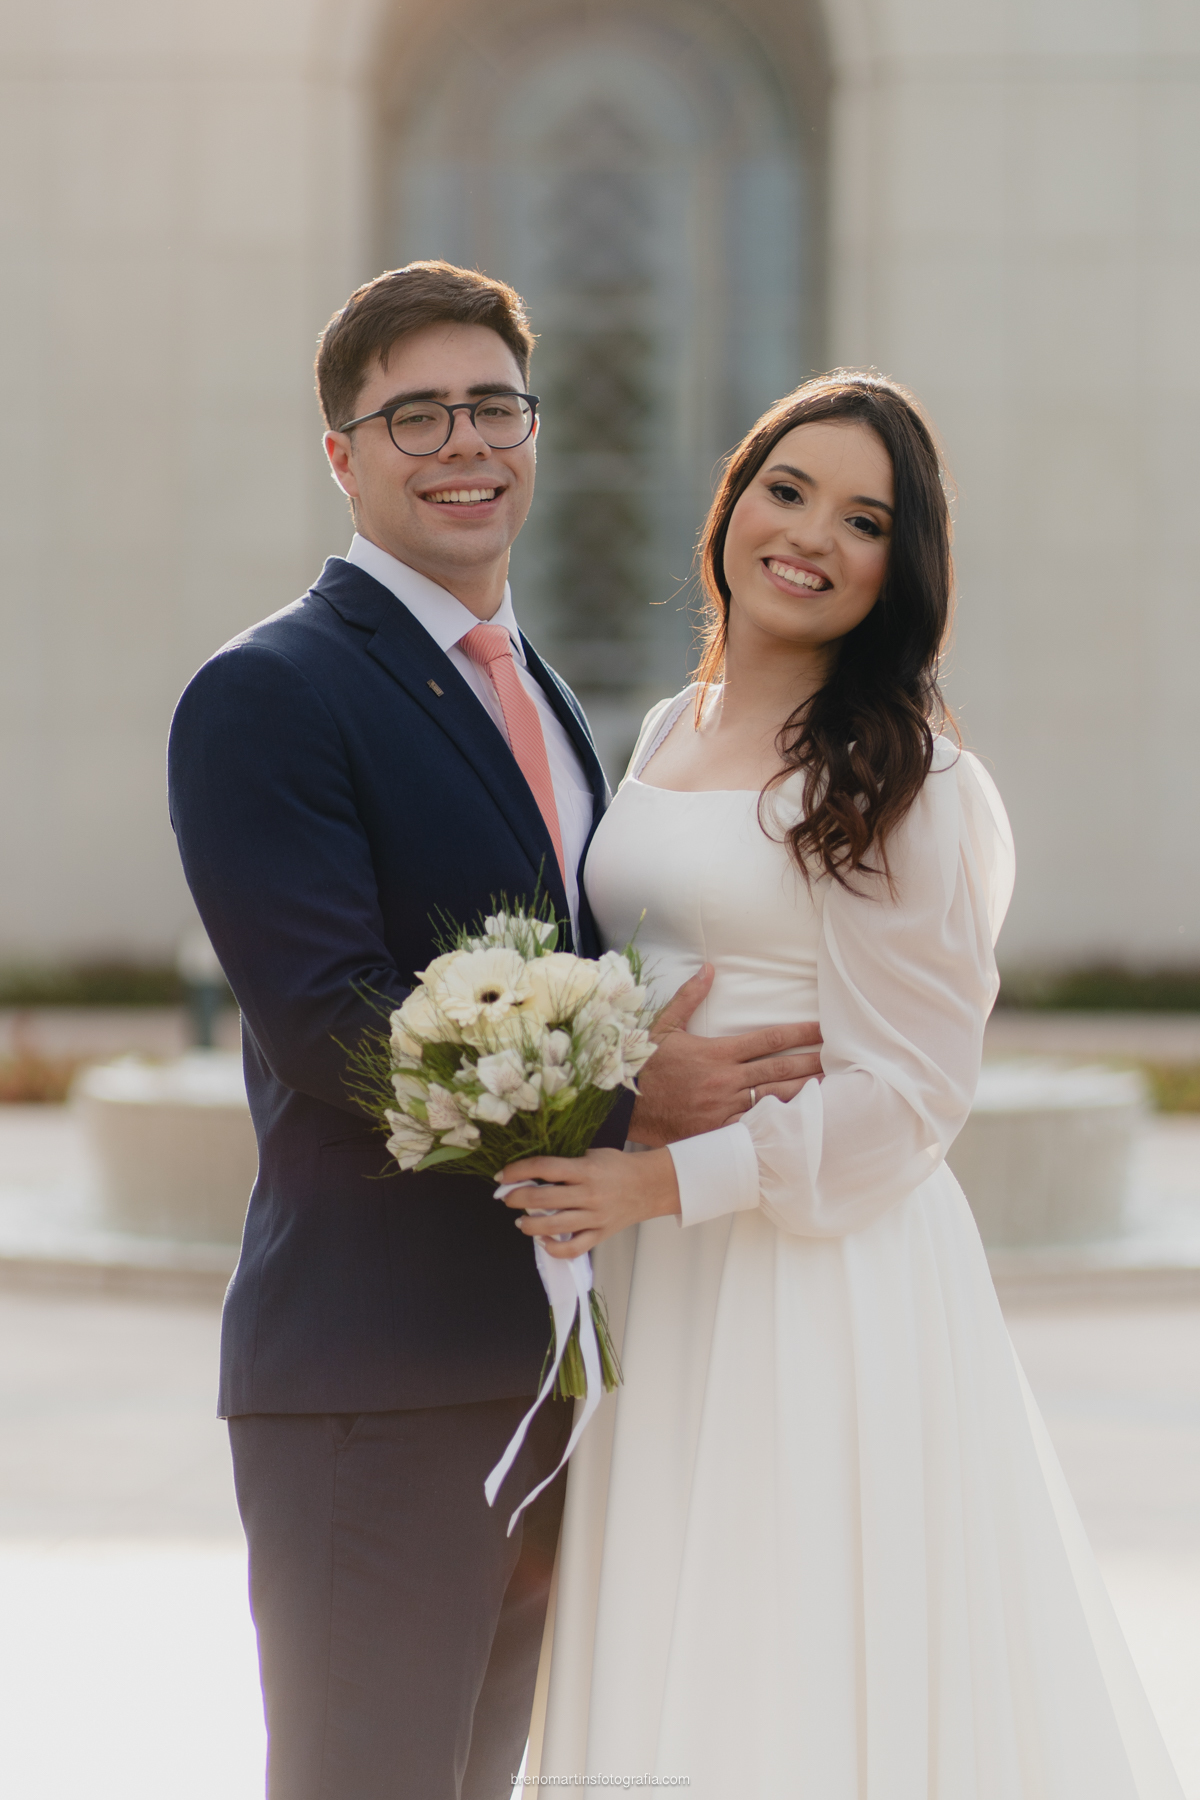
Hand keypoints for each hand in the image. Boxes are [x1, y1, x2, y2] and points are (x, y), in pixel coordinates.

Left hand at [498, 1146, 679, 1259]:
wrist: (650, 1186)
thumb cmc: (618, 1167)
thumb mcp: (592, 1154)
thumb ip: (566, 1163)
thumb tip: (531, 1171)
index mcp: (586, 1169)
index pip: (545, 1168)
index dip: (519, 1171)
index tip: (502, 1175)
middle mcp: (589, 1194)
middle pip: (544, 1199)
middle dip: (517, 1199)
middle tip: (506, 1198)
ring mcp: (595, 1217)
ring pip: (554, 1227)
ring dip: (529, 1225)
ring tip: (520, 1222)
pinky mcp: (600, 1234)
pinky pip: (573, 1248)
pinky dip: (554, 1248)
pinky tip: (544, 1240)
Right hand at [628, 964, 822, 1146]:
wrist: (622, 1105)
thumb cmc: (645, 1065)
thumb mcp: (665, 1027)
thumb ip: (690, 998)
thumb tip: (709, 968)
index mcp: (718, 1052)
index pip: (770, 1039)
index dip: (801, 1033)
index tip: (824, 1030)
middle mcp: (726, 1080)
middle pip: (781, 1069)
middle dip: (813, 1063)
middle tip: (840, 1059)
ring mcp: (724, 1108)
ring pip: (774, 1098)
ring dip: (806, 1093)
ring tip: (833, 1089)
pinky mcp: (718, 1132)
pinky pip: (755, 1128)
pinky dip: (779, 1125)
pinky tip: (801, 1123)